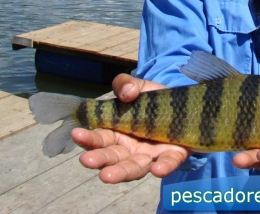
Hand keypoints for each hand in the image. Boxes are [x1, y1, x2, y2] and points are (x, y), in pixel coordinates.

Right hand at [71, 74, 191, 182]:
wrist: (183, 106)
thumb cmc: (153, 100)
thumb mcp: (138, 87)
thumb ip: (126, 84)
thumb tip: (126, 92)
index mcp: (117, 133)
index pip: (99, 138)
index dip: (88, 137)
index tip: (76, 133)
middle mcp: (130, 149)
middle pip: (113, 157)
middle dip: (99, 159)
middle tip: (86, 160)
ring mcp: (150, 155)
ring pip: (135, 167)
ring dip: (121, 172)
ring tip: (107, 176)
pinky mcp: (173, 155)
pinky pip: (168, 163)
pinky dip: (163, 167)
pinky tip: (157, 169)